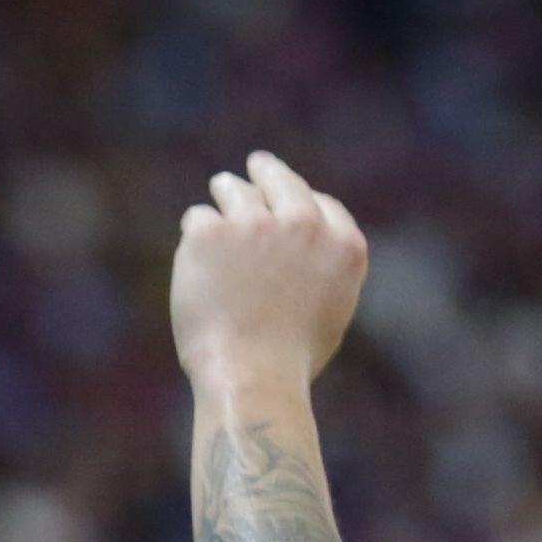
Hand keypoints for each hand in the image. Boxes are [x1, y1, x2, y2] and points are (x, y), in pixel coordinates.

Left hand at [168, 149, 367, 396]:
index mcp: (343, 246)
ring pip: (232, 189)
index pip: (323, 204)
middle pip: (281, 180)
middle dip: (267, 171)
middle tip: (257, 165)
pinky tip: (199, 265)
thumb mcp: (330, 311)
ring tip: (220, 200)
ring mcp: (256, 224)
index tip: (289, 200)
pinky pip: (199, 219)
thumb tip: (301, 249)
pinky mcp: (211, 231)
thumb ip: (322, 268)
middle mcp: (304, 225)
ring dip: (226, 192)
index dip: (305, 202)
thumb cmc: (290, 360)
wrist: (250, 377)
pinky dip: (197, 240)